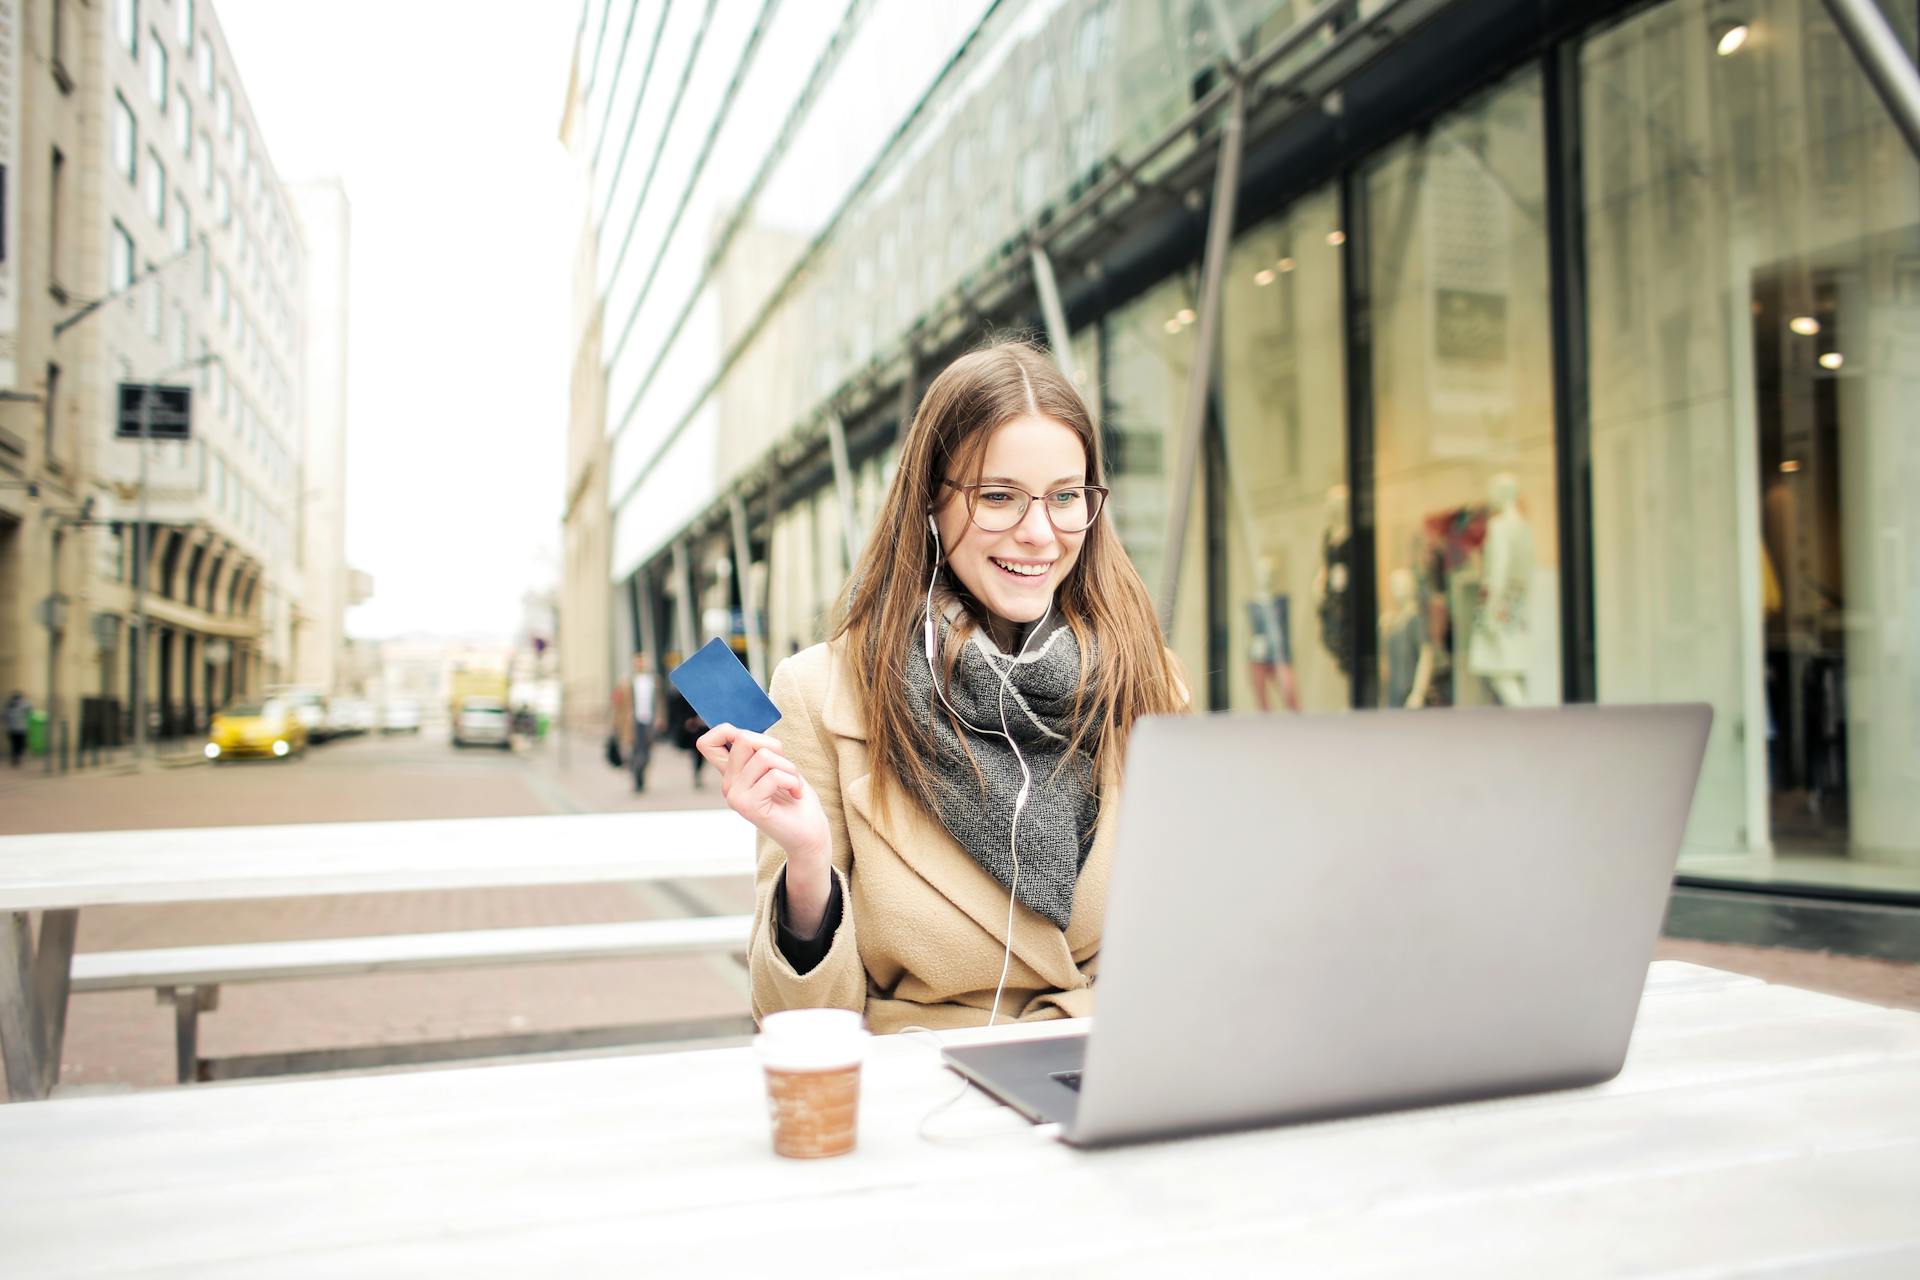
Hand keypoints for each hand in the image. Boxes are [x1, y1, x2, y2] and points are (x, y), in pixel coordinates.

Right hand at [697, 724, 830, 871]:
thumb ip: (759, 750)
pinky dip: (792, 781)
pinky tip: (796, 794)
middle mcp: (728, 784)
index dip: (725, 731)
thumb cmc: (795, 797)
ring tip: (793, 784)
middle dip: (774, 746)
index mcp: (733, 773)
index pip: (707, 743)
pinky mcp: (747, 806)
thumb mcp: (777, 765)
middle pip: (743, 738)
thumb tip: (745, 731)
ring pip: (763, 756)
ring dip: (788, 767)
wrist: (809, 833)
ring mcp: (735, 796)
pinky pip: (773, 775)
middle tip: (785, 769)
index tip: (756, 744)